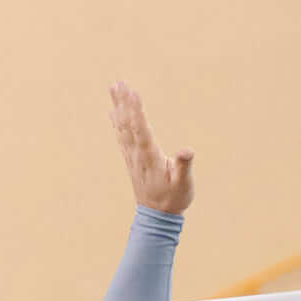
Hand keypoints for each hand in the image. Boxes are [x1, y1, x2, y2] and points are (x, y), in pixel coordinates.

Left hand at [109, 82, 193, 213]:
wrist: (157, 217)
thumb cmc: (174, 199)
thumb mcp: (184, 185)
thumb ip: (184, 166)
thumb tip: (186, 151)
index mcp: (149, 157)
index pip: (140, 129)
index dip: (136, 110)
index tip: (132, 91)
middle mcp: (137, 155)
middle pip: (127, 124)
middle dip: (123, 102)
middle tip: (118, 82)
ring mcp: (132, 157)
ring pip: (122, 128)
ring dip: (117, 107)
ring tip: (113, 89)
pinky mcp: (132, 160)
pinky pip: (122, 137)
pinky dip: (117, 122)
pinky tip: (113, 112)